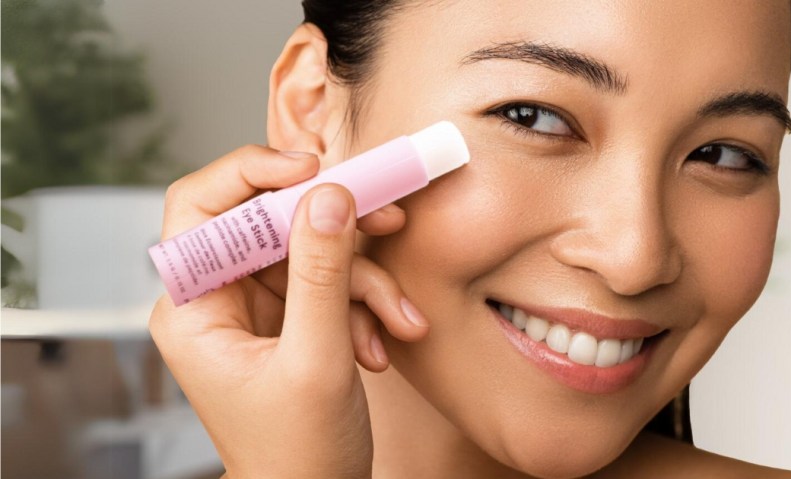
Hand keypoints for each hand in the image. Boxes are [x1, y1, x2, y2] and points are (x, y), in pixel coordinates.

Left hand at [148, 146, 429, 478]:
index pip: (202, 208)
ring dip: (364, 281)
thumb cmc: (298, 454)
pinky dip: (364, 304)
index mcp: (193, 310)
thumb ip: (321, 273)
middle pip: (270, 223)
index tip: (314, 168)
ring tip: (399, 319)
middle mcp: (217, 300)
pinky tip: (382, 342)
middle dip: (334, 228)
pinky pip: (329, 282)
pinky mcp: (289, 318)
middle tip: (385, 215)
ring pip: (311, 251)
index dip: (254, 174)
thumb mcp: (316, 360)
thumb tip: (328, 195)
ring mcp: (255, 308)